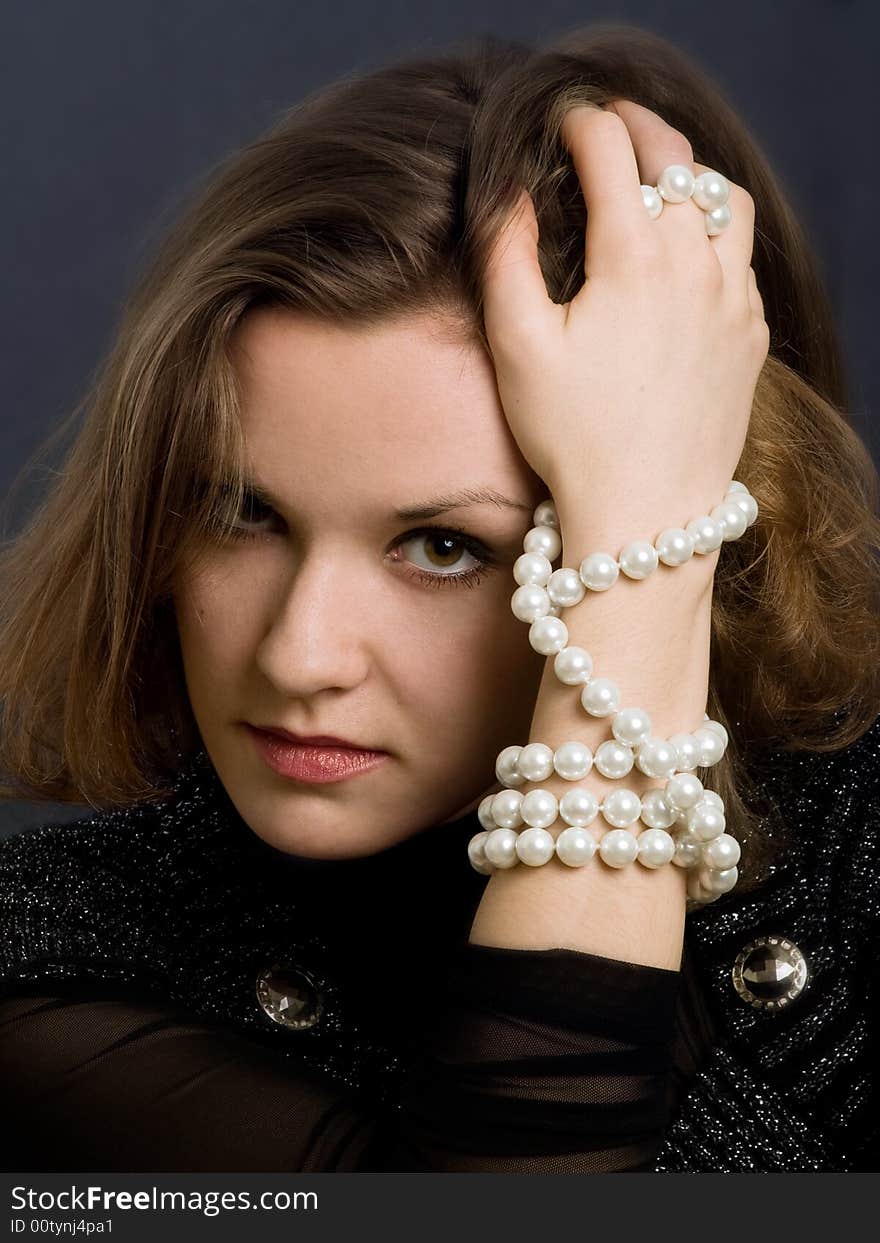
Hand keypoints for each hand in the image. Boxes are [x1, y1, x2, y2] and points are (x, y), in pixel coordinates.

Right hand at [481, 100, 769, 534]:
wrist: (647, 513)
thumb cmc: (574, 437)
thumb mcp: (518, 346)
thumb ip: (506, 257)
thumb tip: (511, 194)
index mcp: (634, 258)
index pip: (612, 154)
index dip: (582, 125)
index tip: (562, 123)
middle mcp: (696, 266)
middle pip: (678, 163)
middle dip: (639, 130)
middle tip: (610, 123)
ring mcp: (733, 301)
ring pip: (725, 203)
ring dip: (690, 178)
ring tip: (658, 183)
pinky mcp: (750, 336)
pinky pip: (743, 259)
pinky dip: (716, 235)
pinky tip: (688, 255)